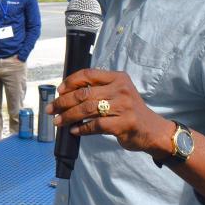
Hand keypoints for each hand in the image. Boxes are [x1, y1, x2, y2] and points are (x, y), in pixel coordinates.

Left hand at [48, 68, 171, 156]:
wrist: (153, 131)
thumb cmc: (130, 111)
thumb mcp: (118, 93)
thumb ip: (98, 90)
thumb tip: (66, 94)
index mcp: (118, 78)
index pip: (88, 74)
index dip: (70, 81)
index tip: (58, 91)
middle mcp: (121, 89)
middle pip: (84, 93)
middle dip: (63, 102)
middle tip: (51, 109)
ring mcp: (123, 106)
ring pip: (87, 109)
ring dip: (69, 116)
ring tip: (58, 121)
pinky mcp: (124, 124)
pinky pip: (96, 125)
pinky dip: (83, 128)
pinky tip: (74, 130)